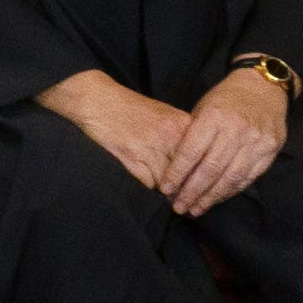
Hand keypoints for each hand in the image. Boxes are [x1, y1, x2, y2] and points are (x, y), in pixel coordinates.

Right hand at [38, 69, 193, 196]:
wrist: (98, 101)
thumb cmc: (130, 108)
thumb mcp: (165, 115)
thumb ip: (182, 135)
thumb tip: (196, 160)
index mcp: (182, 124)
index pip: (202, 157)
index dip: (203, 175)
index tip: (204, 187)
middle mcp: (170, 137)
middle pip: (188, 172)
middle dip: (189, 188)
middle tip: (191, 200)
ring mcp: (151, 148)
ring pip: (170, 182)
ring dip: (171, 193)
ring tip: (174, 200)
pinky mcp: (132, 159)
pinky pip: (150, 184)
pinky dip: (151, 188)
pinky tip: (152, 187)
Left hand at [159, 66, 292, 217]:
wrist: (262, 88)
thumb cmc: (225, 100)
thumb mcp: (202, 109)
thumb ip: (191, 136)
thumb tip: (175, 170)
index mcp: (213, 117)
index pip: (190, 152)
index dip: (176, 174)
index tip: (165, 189)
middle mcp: (236, 130)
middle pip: (210, 169)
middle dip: (192, 192)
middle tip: (179, 207)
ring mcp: (256, 141)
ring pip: (230, 178)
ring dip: (211, 197)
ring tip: (196, 209)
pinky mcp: (270, 150)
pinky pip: (248, 177)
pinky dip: (231, 191)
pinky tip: (217, 198)